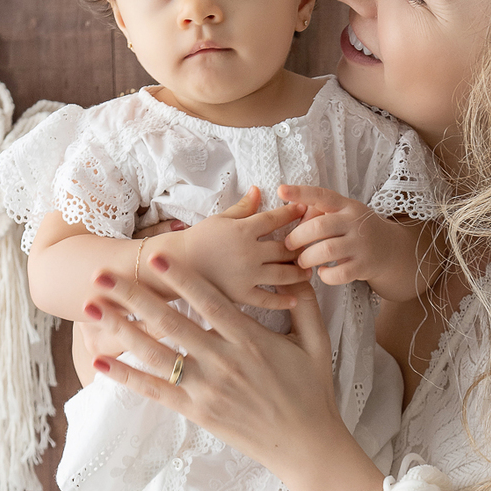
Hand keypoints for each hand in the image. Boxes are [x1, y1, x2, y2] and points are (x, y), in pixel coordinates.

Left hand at [82, 252, 384, 490]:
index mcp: (251, 340)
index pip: (209, 301)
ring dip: (121, 329)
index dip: (180, 278)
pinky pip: (156, 391)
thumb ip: (306, 306)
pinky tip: (101, 361)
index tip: (154, 255)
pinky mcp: (198, 412)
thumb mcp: (317, 344)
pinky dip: (127, 377)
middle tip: (103, 274)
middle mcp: (225, 361)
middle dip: (134, 296)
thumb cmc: (313, 393)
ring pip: (157, 354)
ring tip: (93, 309)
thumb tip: (302, 273)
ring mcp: (208, 389)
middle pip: (171, 322)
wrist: (307, 446)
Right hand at [173, 186, 311, 309]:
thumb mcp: (221, 219)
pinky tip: (294, 299)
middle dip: (302, 246)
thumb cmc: (199, 239)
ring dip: (299, 273)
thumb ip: (244, 207)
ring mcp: (246, 275)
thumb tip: (259, 190)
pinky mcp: (241, 295)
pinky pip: (268, 299)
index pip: (276, 219)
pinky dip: (284, 300)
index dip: (293, 214)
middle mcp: (249, 252)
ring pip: (283, 274)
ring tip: (307, 271)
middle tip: (314, 246)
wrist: (177, 264)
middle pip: (286, 248)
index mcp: (243, 230)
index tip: (307, 211)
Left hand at [280, 183, 423, 299]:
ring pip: (327, 250)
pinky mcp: (364, 265)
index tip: (281, 189)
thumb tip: (291, 215)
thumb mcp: (343, 214)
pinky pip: (339, 273)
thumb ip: (320, 213)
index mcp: (346, 206)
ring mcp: (361, 244)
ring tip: (303, 262)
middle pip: (320, 227)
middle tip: (289, 245)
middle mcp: (354, 222)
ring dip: (308, 258)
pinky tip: (323, 272)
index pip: (322, 195)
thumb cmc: (355, 230)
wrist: (391, 249)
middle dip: (298, 237)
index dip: (301, 192)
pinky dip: (326, 275)